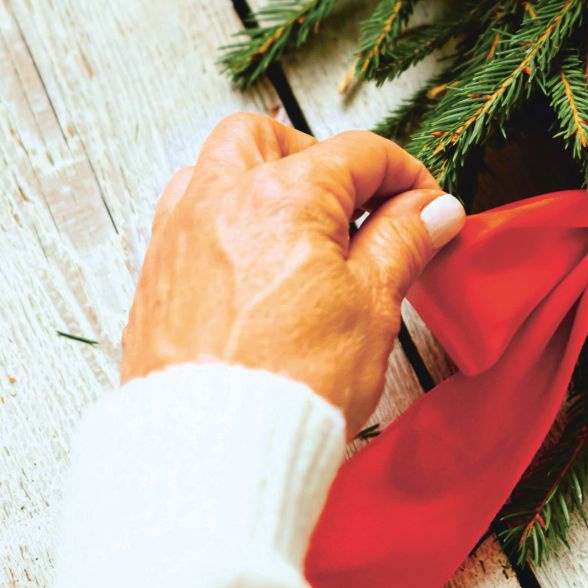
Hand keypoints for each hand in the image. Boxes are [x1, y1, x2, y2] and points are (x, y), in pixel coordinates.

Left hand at [120, 113, 464, 435]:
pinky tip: (253, 266)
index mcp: (283, 195)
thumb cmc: (295, 381)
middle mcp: (219, 199)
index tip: (426, 210)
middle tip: (352, 204)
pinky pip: (185, 219)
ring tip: (298, 232)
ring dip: (258, 180)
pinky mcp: (154, 278)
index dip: (405, 177)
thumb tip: (433, 211)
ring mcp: (177, 236)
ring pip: (213, 168)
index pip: (358, 154)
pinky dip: (224, 222)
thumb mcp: (372, 305)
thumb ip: (401, 243)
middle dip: (315, 155)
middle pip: (266, 136)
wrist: (213, 451)